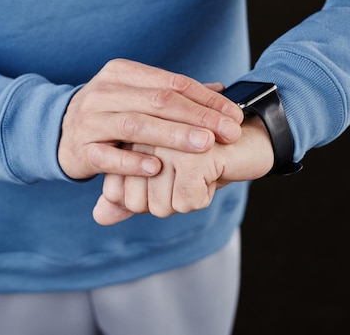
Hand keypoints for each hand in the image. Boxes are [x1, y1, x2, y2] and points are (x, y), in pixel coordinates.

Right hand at [58, 59, 243, 179]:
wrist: (58, 131)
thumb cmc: (109, 113)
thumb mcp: (138, 95)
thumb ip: (174, 93)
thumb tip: (220, 89)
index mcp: (122, 73)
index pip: (172, 82)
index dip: (206, 99)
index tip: (234, 116)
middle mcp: (104, 92)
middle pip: (158, 100)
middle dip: (198, 116)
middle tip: (228, 132)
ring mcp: (90, 120)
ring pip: (136, 125)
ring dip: (173, 135)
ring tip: (204, 145)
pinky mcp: (81, 150)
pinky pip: (109, 156)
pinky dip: (132, 162)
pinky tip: (157, 167)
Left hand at [93, 116, 274, 224]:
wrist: (250, 138)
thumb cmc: (202, 160)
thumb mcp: (161, 180)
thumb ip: (127, 198)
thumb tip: (99, 217)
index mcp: (128, 135)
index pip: (114, 192)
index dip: (144, 198)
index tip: (168, 176)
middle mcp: (141, 133)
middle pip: (135, 203)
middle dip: (166, 200)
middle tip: (187, 175)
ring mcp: (166, 141)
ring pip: (159, 206)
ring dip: (187, 199)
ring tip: (201, 171)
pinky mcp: (192, 153)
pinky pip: (186, 203)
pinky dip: (204, 197)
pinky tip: (214, 172)